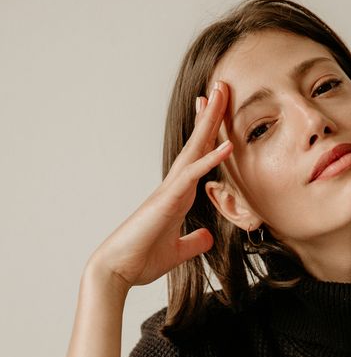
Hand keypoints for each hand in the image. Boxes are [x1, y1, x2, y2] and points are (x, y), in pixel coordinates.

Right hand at [86, 81, 232, 291]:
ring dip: (209, 122)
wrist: (117, 270)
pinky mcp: (167, 200)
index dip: (207, 137)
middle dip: (209, 116)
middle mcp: (172, 188)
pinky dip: (210, 159)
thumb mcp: (177, 252)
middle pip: (195, 144)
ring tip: (221, 94)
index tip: (215, 114)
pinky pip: (192, 175)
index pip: (196, 160)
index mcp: (176, 197)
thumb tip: (207, 238)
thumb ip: (193, 243)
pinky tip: (227, 145)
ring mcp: (169, 190)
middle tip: (220, 87)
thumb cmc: (140, 260)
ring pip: (193, 149)